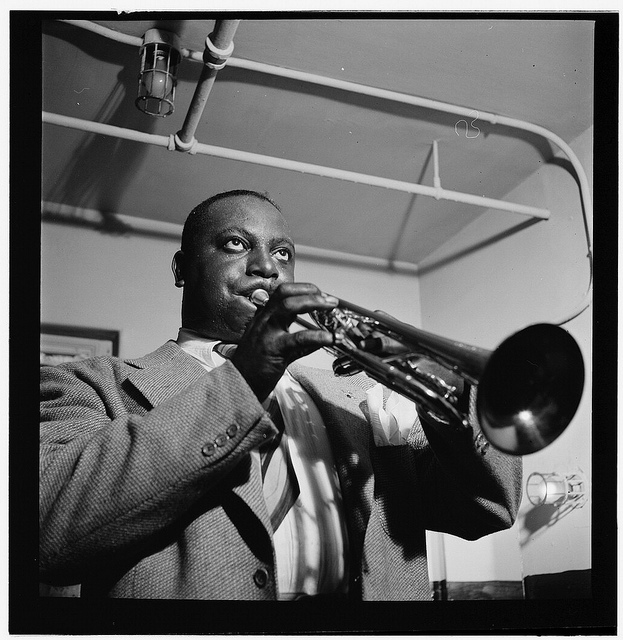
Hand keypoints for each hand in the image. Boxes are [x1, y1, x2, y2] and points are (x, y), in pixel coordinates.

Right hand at [231, 283, 337, 400]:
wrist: (238, 383)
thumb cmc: (255, 364)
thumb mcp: (272, 343)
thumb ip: (294, 337)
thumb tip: (318, 334)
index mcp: (264, 317)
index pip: (282, 292)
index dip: (302, 288)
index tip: (318, 292)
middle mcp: (264, 320)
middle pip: (285, 295)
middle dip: (310, 292)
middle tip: (329, 299)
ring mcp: (267, 333)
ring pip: (288, 308)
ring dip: (313, 303)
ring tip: (331, 308)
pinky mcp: (274, 350)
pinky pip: (298, 339)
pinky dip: (317, 336)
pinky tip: (329, 338)